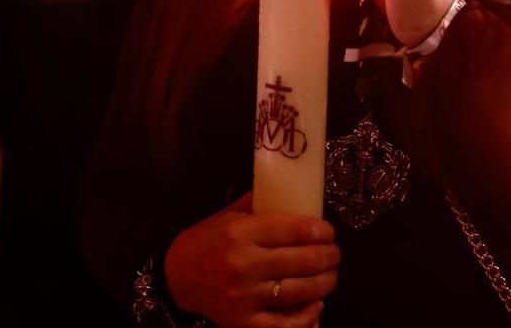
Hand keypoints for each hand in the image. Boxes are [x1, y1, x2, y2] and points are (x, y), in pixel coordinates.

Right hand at [163, 192, 336, 326]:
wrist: (175, 277)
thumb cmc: (206, 241)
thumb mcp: (228, 216)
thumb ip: (259, 205)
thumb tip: (296, 196)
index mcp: (241, 233)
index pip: (293, 229)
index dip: (320, 231)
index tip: (329, 232)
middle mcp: (244, 264)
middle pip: (303, 260)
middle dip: (329, 256)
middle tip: (335, 253)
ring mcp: (244, 297)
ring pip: (300, 291)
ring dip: (325, 282)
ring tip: (331, 275)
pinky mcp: (243, 323)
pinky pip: (285, 325)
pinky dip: (307, 316)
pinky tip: (316, 304)